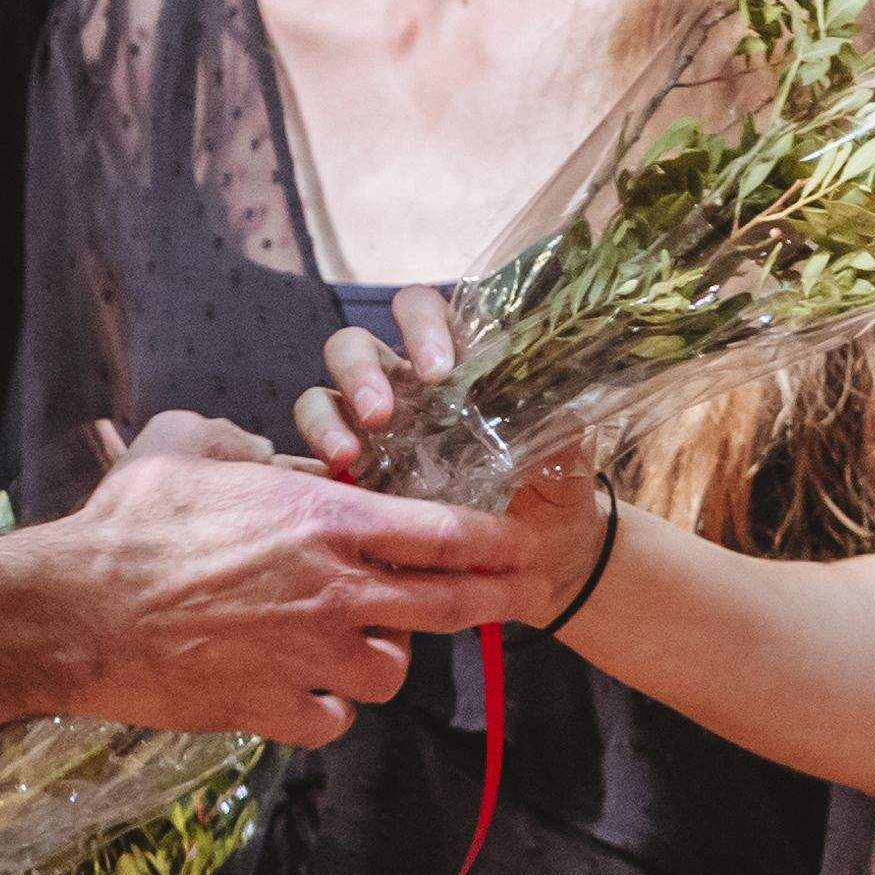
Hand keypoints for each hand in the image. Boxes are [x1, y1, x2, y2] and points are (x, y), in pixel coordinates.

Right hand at [44, 427, 570, 741]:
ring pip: (392, 672)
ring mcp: (307, 657)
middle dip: (497, 598)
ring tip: (365, 645)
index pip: (441, 532)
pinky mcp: (272, 708)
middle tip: (522, 594)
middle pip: (448, 604)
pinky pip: (333, 720)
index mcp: (323, 520)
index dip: (494, 539)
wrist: (77, 612)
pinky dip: (329, 709)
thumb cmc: (127, 523)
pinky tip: (309, 692)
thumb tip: (253, 444)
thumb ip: (235, 440)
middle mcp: (333, 592)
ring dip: (387, 657)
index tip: (521, 540)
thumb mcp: (184, 446)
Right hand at [296, 301, 609, 536]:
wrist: (541, 561)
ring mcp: (369, 432)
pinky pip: (312, 456)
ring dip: (328, 417)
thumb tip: (560, 396)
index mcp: (453, 368)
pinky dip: (313, 461)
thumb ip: (558, 426)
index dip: (422, 326)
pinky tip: (333, 481)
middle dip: (361, 372)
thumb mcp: (562, 463)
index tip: (439, 370)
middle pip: (355, 347)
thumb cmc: (551, 495)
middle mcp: (403, 390)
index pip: (423, 313)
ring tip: (347, 454)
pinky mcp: (350, 479)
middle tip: (381, 412)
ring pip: (323, 395)